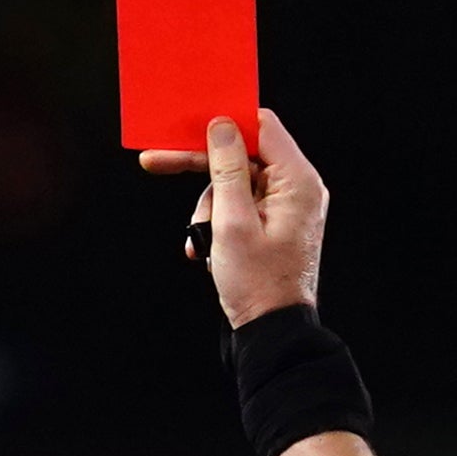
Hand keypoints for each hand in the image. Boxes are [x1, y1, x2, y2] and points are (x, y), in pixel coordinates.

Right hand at [147, 107, 329, 327]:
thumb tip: (222, 127)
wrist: (272, 332)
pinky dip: (218, 222)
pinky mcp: (274, 223)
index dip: (224, 123)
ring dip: (208, 207)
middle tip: (158, 161)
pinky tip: (206, 249)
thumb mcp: (232, 222)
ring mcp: (287, 206)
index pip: (261, 126)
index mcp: (297, 181)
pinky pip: (240, 205)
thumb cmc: (258, 285)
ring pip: (234, 182)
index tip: (191, 126)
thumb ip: (226, 169)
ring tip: (200, 241)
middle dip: (202, 167)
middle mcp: (297, 188)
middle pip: (243, 154)